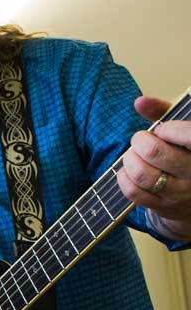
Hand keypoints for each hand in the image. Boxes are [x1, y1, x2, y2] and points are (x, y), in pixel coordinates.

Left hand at [117, 97, 190, 239]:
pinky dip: (124, 178)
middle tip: (141, 141)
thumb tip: (139, 102)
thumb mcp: (184, 132)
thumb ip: (164, 113)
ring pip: (142, 174)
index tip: (163, 130)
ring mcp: (180, 193)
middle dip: (140, 141)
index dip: (167, 129)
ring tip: (134, 155)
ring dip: (130, 159)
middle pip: (155, 153)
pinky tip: (128, 171)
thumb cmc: (188, 154)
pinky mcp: (164, 207)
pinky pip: (134, 192)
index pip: (188, 136)